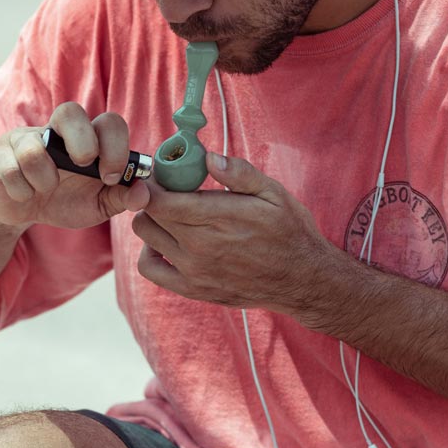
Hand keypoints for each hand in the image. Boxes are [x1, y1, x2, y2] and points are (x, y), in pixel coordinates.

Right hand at [0, 102, 150, 228]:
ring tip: (44, 190)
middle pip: (69, 111)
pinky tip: (24, 195)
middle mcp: (56, 132)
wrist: (20, 210)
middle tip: (82, 167)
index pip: (108, 123)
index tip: (112, 177)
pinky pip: (10, 169)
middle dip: (81, 141)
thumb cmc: (63, 200)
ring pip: (33, 147)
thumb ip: (121, 198)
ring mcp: (24, 139)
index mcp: (86, 139)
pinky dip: (21, 190)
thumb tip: (144, 193)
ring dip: (43, 178)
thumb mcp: (97, 205)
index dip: (116, 146)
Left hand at [132, 152, 339, 316]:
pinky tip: (166, 243)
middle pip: (148, 216)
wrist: (302, 279)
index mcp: (217, 218)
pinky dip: (149, 253)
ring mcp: (194, 270)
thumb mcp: (273, 193)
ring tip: (170, 215)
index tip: (160, 176)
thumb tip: (209, 157)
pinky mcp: (193, 289)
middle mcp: (200, 246)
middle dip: (152, 198)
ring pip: (146, 238)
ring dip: (152, 221)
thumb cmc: (289, 231)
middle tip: (168, 192)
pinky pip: (150, 269)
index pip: (159, 200)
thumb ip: (240, 173)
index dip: (151, 184)